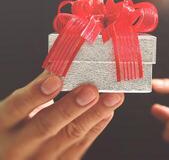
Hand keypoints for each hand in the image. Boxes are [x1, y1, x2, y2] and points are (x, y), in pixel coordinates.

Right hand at [0, 72, 123, 159]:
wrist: (14, 157)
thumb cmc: (15, 129)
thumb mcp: (16, 112)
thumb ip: (37, 92)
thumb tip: (65, 65)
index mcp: (3, 124)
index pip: (18, 107)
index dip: (36, 93)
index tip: (56, 78)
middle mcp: (19, 145)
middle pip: (46, 125)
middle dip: (71, 106)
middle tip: (91, 90)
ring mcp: (41, 158)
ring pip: (70, 136)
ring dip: (94, 115)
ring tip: (112, 98)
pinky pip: (80, 146)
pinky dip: (96, 127)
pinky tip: (108, 112)